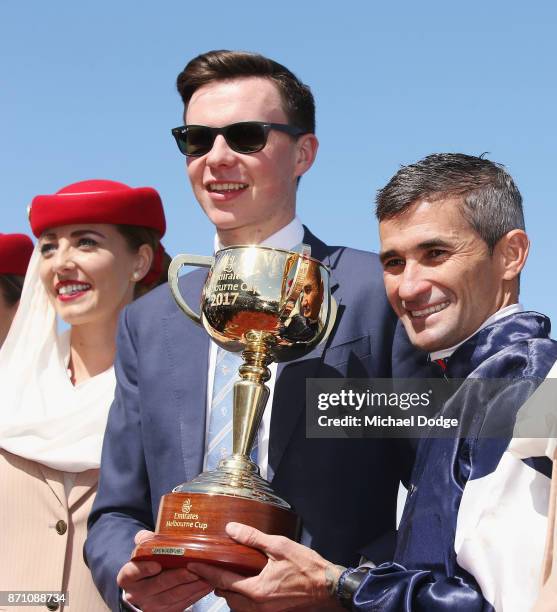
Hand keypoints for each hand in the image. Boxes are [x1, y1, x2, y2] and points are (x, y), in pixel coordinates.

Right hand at [117, 529, 212, 611]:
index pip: (132, 573)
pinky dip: (197, 593)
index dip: (144, 569)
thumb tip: (149, 534)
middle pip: (158, 585)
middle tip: (193, 568)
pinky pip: (183, 603)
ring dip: (192, 586)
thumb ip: (147, 541)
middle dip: (178, 577)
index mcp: (128, 576)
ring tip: (206, 575)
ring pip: (173, 596)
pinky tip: (208, 583)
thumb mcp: (144, 552)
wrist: (146, 587)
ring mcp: (152, 605)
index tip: (157, 564)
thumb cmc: (149, 563)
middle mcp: (137, 593)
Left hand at [188, 522, 343, 611]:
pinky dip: (242, 598)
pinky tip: (246, 584)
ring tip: (226, 575)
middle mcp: (257, 607)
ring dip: (230, 592)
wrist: (328, 588)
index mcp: (256, 591)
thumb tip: (231, 529)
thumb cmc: (307, 567)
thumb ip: (253, 538)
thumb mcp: (279, 547)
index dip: (205, 572)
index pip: (222, 581)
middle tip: (208, 568)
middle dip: (216, 583)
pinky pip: (249, 608)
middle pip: (227, 597)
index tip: (192, 565)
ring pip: (238, 606)